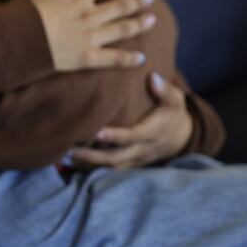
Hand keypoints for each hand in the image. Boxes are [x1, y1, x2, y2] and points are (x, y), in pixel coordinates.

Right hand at [27, 0, 156, 71]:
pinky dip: (128, 58)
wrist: (18, 42)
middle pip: (119, 6)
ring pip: (122, 29)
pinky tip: (142, 58)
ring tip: (152, 19)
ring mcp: (90, 38)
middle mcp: (89, 16)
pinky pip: (113, 58)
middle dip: (136, 0)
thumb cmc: (23, 16)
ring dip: (139, 24)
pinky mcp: (86, 58)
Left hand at [67, 72, 193, 169]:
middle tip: (70, 148)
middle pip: (116, 157)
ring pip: (111, 167)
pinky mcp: (130, 163)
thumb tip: (153, 76)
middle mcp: (142, 149)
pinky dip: (90, 168)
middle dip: (92, 156)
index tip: (97, 131)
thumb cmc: (172, 113)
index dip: (116, 136)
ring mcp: (135, 159)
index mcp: (152, 132)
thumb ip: (164, 89)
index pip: (132, 136)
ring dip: (87, 164)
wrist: (181, 137)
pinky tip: (70, 163)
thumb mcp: (174, 99)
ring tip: (64, 156)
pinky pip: (110, 170)